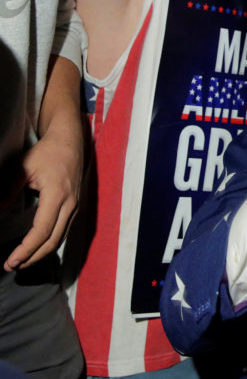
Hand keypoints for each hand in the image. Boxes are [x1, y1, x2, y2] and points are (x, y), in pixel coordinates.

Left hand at [3, 131, 82, 271]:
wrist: (71, 142)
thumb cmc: (47, 152)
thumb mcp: (23, 168)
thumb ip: (9, 191)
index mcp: (57, 195)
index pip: (41, 231)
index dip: (26, 249)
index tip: (10, 261)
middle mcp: (70, 204)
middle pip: (53, 241)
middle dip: (32, 257)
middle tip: (11, 266)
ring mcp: (76, 206)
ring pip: (61, 238)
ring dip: (41, 253)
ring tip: (21, 261)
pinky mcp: (76, 206)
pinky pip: (64, 231)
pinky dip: (50, 244)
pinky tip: (37, 247)